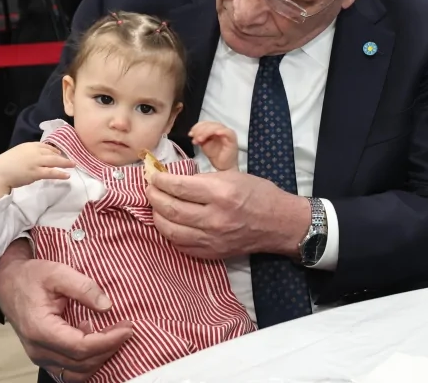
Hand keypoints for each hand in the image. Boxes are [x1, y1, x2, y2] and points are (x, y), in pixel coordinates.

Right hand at [0, 142, 73, 197]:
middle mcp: (34, 151)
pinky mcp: (36, 172)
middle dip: (63, 155)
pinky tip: (66, 175)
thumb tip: (41, 158)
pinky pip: (51, 172)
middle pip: (52, 152)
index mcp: (29, 145)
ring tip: (73, 165)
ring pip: (54, 161)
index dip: (55, 150)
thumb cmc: (6, 164)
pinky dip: (60, 173)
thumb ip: (30, 154)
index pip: (46, 146)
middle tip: (72, 158)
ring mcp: (36, 162)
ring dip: (65, 163)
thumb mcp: (19, 153)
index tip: (60, 153)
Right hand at [0, 241, 133, 382]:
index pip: (81, 348)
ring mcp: (40, 356)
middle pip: (81, 364)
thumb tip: (106, 305)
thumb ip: (83, 287)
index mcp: (40, 330)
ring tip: (114, 337)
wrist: (9, 282)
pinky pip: (69, 371)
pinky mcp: (44, 356)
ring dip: (99, 359)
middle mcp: (38, 349)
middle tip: (126, 330)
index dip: (108, 341)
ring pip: (76, 373)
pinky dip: (87, 363)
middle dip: (109, 348)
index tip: (127, 328)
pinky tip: (97, 343)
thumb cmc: (30, 277)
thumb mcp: (57, 272)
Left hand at [145, 170, 309, 259]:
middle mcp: (214, 218)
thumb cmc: (257, 194)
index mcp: (221, 193)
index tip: (153, 175)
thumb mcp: (232, 175)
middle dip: (154, 196)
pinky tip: (168, 222)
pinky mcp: (211, 253)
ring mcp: (211, 239)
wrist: (278, 223)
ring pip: (170, 229)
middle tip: (149, 188)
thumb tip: (173, 177)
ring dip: (157, 215)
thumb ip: (202, 178)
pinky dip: (168, 232)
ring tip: (155, 205)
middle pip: (170, 208)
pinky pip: (179, 244)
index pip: (179, 187)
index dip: (160, 180)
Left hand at [189, 121, 238, 171]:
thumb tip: (192, 134)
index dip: (197, 127)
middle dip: (200, 130)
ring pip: (216, 126)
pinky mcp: (232, 138)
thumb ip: (199, 138)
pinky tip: (215, 133)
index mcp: (213, 129)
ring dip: (206, 132)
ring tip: (200, 139)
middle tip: (195, 138)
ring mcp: (227, 132)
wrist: (224, 167)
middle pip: (210, 124)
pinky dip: (221, 131)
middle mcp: (221, 128)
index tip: (190, 134)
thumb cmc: (216, 155)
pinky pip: (227, 132)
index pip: (205, 123)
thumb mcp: (204, 145)